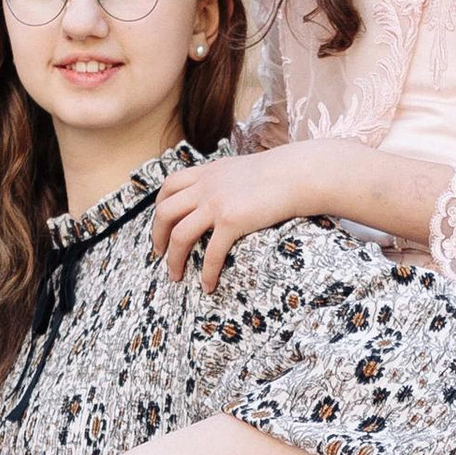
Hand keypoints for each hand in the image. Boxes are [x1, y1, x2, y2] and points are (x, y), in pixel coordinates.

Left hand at [152, 145, 314, 292]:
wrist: (298, 175)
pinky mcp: (232, 221)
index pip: (168, 187)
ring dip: (174, 259)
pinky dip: (206, 273)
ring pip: (180, 235)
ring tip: (176, 276)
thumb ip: (223, 180)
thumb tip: (220, 194)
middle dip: (158, 237)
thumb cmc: (278, 174)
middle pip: (165, 213)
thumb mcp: (240, 169)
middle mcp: (205, 187)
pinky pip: (210, 253)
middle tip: (160, 255)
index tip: (161, 225)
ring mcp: (216, 204)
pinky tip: (208, 285)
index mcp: (206, 173)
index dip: (159, 208)